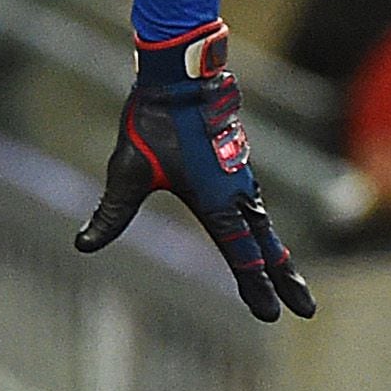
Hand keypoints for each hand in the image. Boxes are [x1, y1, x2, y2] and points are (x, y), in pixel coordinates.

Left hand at [77, 26, 314, 321]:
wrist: (180, 73)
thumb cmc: (153, 121)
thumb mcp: (128, 170)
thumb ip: (112, 213)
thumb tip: (84, 244)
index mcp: (215, 200)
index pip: (240, 254)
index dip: (254, 286)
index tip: (270, 316)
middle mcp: (235, 192)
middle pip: (267, 246)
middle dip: (285, 279)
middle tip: (307, 310)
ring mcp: (240, 176)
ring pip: (264, 225)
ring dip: (278, 255)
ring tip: (289, 280)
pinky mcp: (236, 163)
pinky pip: (255, 205)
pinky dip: (264, 228)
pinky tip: (261, 235)